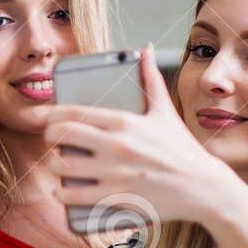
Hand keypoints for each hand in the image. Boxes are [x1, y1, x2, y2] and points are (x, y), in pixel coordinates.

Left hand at [40, 42, 237, 229]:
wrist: (203, 188)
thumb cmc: (183, 149)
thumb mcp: (165, 111)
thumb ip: (151, 79)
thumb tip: (145, 49)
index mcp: (125, 121)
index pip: (75, 112)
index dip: (51, 113)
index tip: (44, 117)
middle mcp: (117, 145)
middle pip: (62, 135)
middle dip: (49, 136)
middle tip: (52, 140)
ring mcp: (115, 173)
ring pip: (63, 166)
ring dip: (54, 165)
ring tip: (58, 165)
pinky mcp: (117, 198)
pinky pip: (74, 196)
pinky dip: (62, 194)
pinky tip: (62, 191)